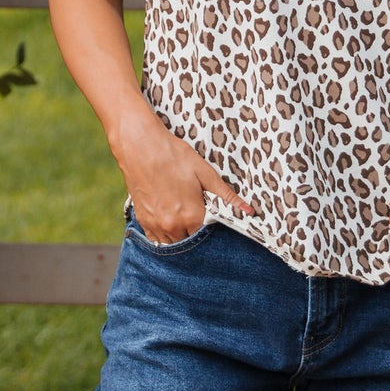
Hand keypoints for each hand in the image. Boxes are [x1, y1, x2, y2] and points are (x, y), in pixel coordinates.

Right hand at [113, 107, 252, 242]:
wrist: (139, 145)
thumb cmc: (173, 155)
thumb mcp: (204, 173)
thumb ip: (227, 196)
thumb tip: (250, 211)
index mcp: (191, 216)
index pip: (208, 237)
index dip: (213, 229)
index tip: (214, 219)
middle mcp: (172, 226)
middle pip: (191, 243)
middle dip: (197, 234)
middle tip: (199, 217)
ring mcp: (155, 225)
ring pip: (173, 244)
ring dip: (181, 237)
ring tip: (185, 220)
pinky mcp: (143, 220)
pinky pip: (156, 240)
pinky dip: (165, 236)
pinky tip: (171, 223)